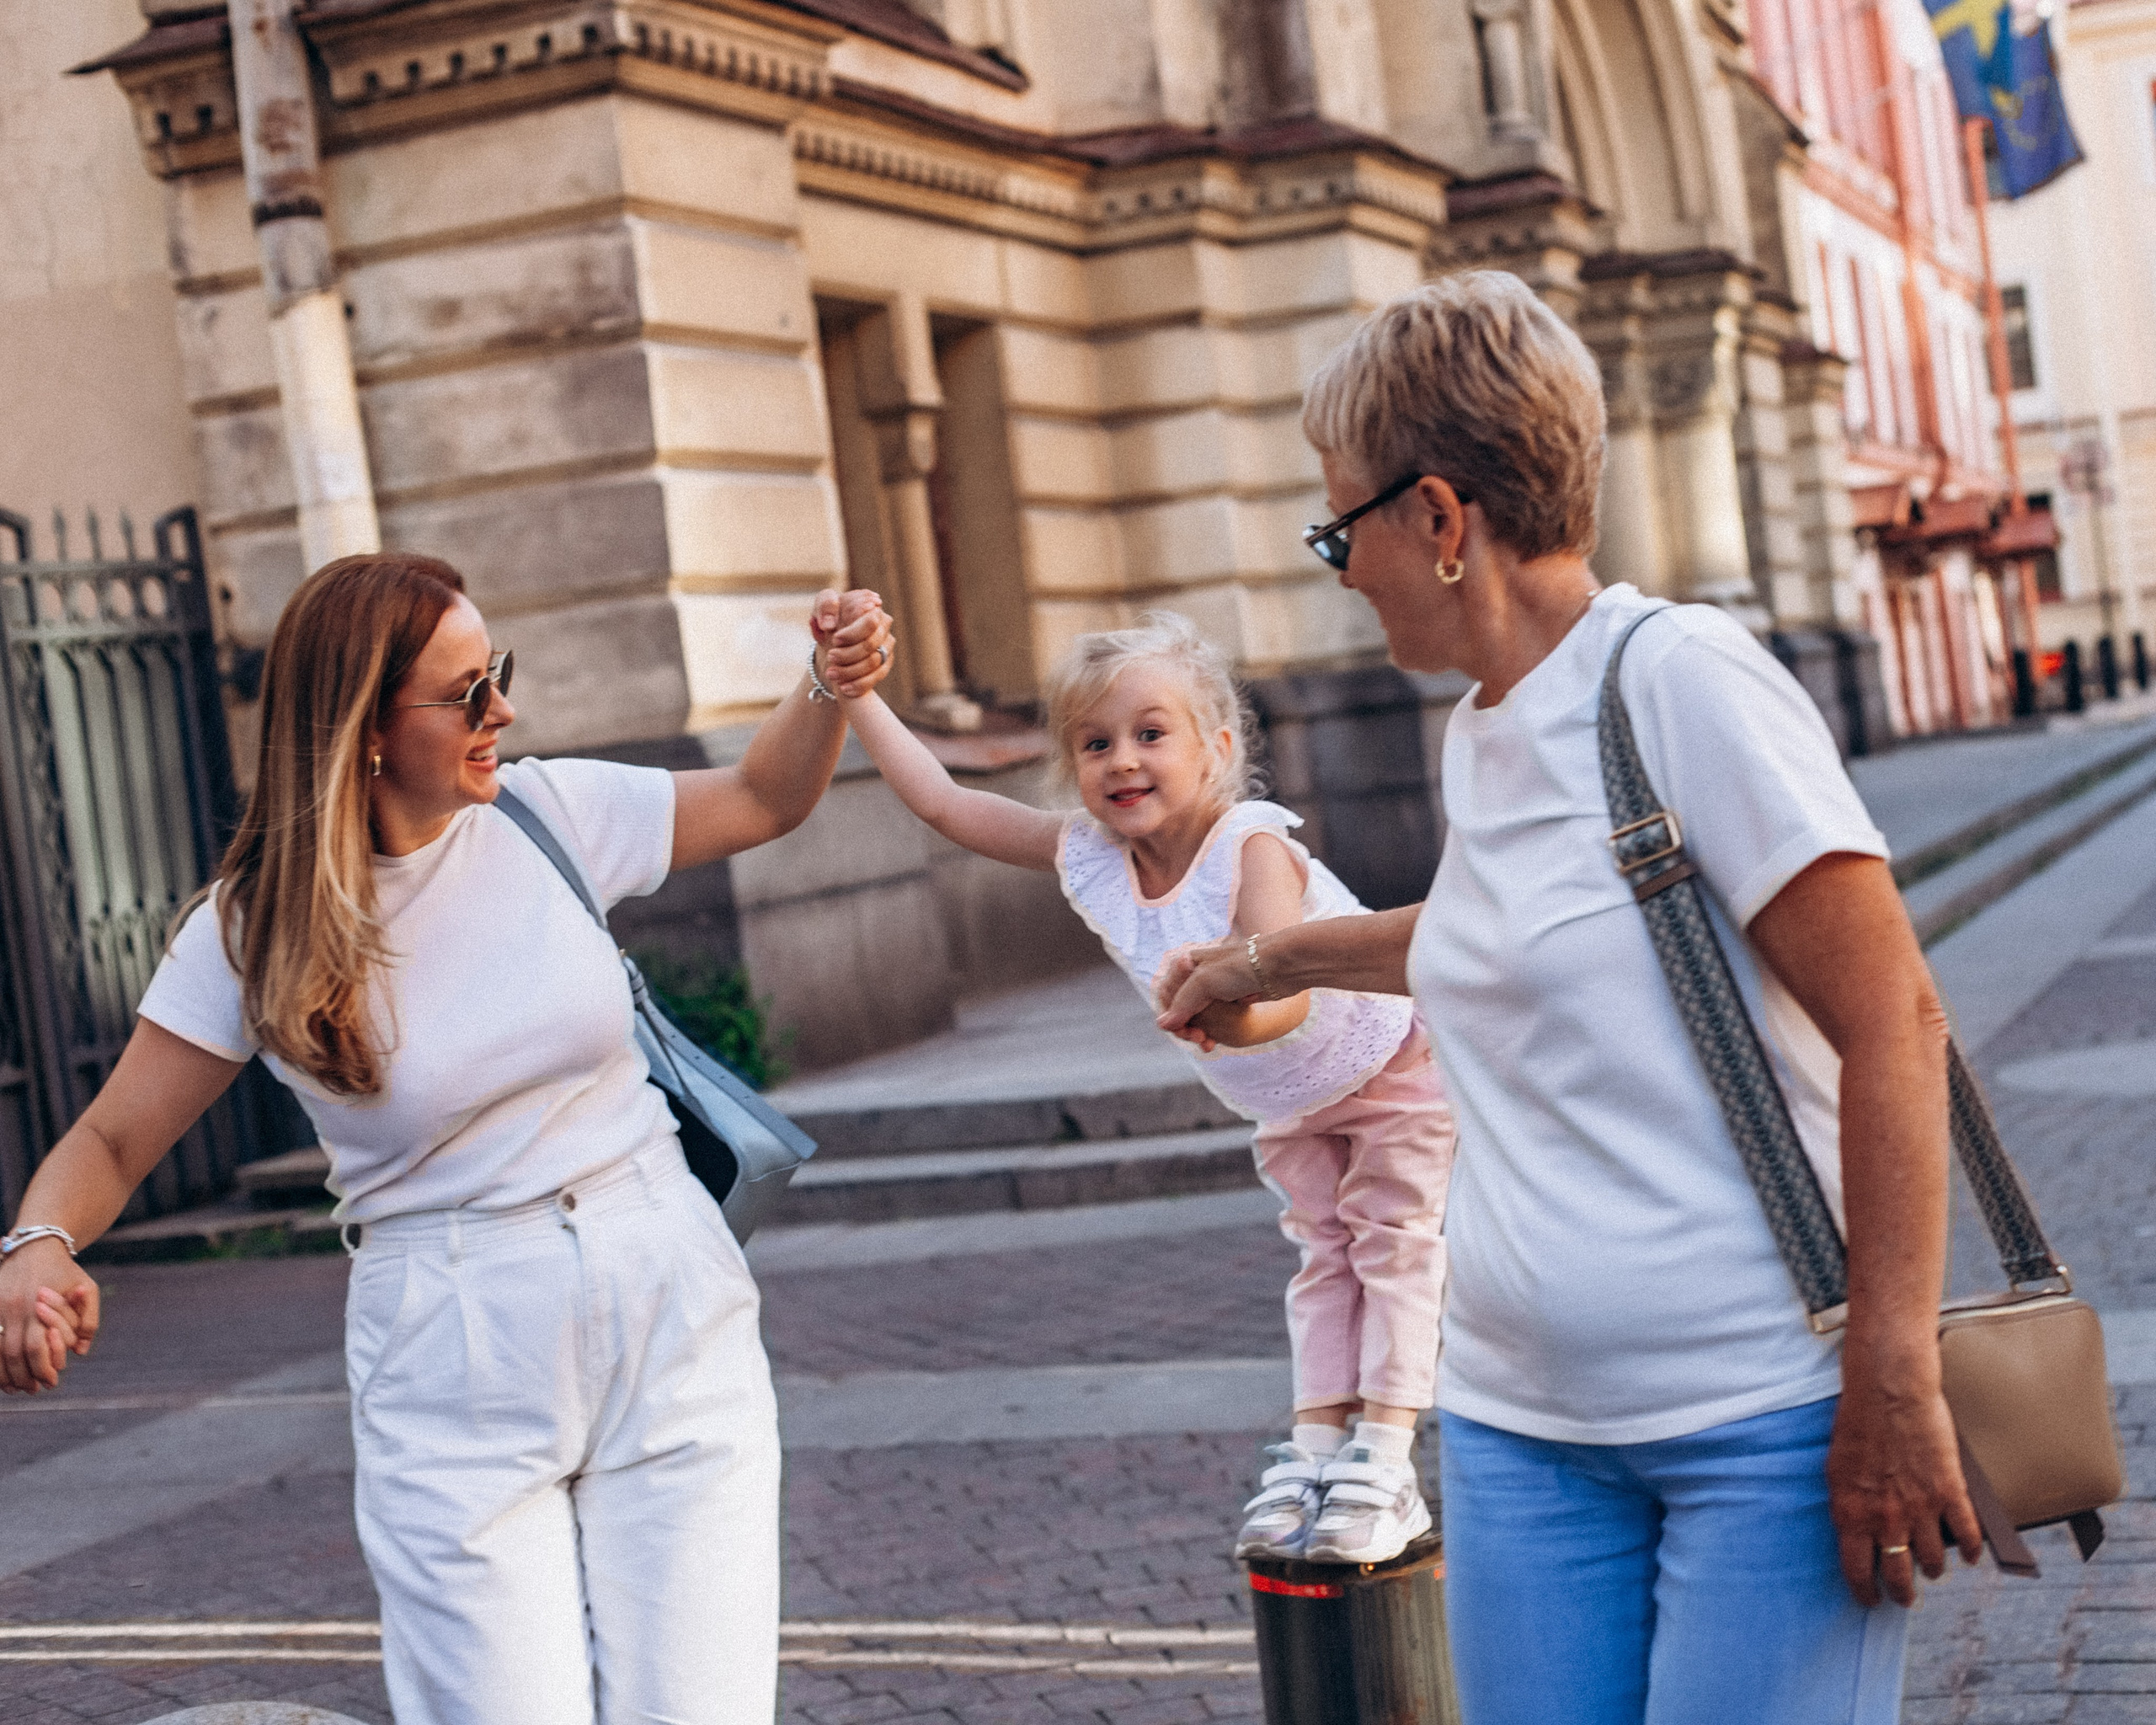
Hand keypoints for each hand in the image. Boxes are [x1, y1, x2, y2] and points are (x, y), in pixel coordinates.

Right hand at [0, 1238, 100, 1393]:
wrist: (34, 1246)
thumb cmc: (65, 1270)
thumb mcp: (87, 1289)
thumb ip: (89, 1320)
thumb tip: (82, 1351)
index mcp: (37, 1305)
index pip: (37, 1346)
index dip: (43, 1368)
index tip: (52, 1382)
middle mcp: (13, 1309)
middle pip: (13, 1353)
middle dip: (24, 1376)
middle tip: (35, 1389)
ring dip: (5, 1373)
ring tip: (17, 1388)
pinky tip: (2, 1375)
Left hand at [811, 589, 895, 698]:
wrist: (833, 638)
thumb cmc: (829, 617)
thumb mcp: (823, 606)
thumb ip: (825, 606)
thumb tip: (829, 624)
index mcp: (871, 607)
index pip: (870, 622)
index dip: (853, 633)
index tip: (835, 640)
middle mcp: (883, 626)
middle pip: (871, 644)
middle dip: (849, 654)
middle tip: (830, 658)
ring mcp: (886, 645)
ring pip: (874, 662)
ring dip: (851, 671)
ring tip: (831, 674)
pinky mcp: (885, 663)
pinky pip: (877, 677)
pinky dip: (859, 684)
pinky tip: (844, 688)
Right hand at [1154, 937, 1262, 1050]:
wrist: (1281, 966)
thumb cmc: (1241, 967)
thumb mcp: (1204, 982)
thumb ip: (1182, 1004)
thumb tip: (1163, 1025)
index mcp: (1186, 963)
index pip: (1166, 994)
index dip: (1170, 1015)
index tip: (1182, 1031)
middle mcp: (1197, 974)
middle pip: (1180, 1008)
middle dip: (1185, 1026)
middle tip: (1198, 1038)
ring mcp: (1214, 988)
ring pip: (1197, 1016)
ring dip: (1197, 1032)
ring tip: (1206, 1043)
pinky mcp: (1230, 999)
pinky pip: (1213, 1020)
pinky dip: (1211, 1032)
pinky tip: (1212, 1043)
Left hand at [1827, 1356, 1982, 1606]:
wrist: (1887, 1392)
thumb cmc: (1856, 1425)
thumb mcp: (1836, 1471)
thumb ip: (1848, 1506)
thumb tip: (1855, 1534)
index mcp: (1852, 1513)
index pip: (1857, 1570)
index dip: (1866, 1592)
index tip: (1871, 1602)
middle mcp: (1886, 1519)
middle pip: (1898, 1574)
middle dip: (1903, 1593)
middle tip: (1906, 1599)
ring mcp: (1921, 1508)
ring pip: (1933, 1560)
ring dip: (1934, 1568)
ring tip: (1934, 1569)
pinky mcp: (1951, 1493)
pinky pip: (1967, 1536)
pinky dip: (1972, 1550)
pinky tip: (1970, 1556)